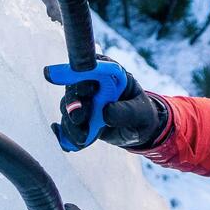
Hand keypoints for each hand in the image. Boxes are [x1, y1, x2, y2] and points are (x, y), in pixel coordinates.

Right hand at [52, 57, 166, 149]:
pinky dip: (69, 135)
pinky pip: (67, 123)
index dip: (79, 72)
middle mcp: (92, 81)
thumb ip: (126, 111)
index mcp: (109, 71)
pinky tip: (76, 143)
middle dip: (74, 103)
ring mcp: (83, 99)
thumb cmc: (141, 115)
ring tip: (83, 138)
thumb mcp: (141, 113)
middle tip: (79, 118)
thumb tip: (106, 112)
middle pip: (74, 87)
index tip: (79, 87)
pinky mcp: (77, 115)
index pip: (91, 66)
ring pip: (68, 107)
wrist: (137, 130)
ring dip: (72, 124)